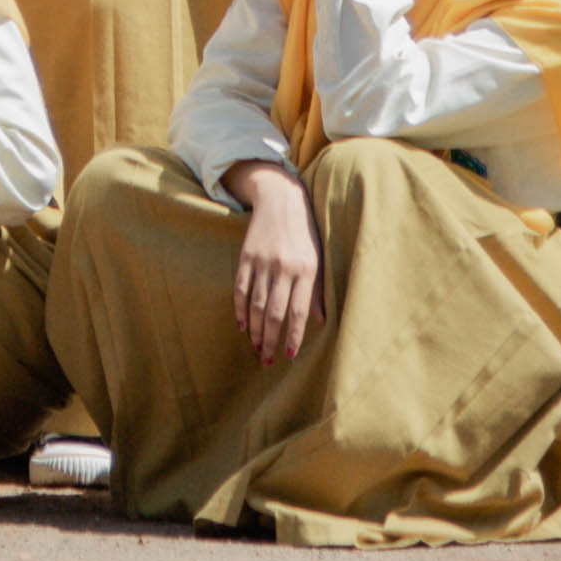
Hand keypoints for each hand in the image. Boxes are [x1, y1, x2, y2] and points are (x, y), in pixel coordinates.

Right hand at [226, 164, 325, 366]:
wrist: (280, 199)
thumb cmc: (305, 234)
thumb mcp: (317, 260)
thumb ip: (316, 291)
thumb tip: (320, 322)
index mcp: (305, 270)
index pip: (299, 311)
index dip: (293, 335)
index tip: (289, 355)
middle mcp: (283, 267)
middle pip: (274, 312)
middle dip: (270, 340)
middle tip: (267, 360)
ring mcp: (263, 261)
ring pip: (256, 304)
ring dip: (254, 330)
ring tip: (255, 348)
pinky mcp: (246, 256)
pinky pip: (241, 288)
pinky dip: (240, 309)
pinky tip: (242, 325)